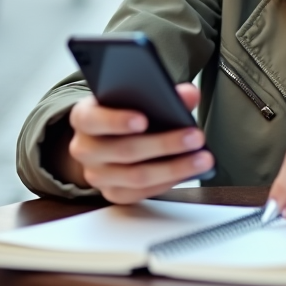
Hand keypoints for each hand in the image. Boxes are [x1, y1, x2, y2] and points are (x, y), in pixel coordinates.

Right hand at [64, 84, 213, 203]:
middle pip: (123, 150)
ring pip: (136, 176)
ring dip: (174, 168)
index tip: (144, 119)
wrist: (105, 139)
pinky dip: (168, 182)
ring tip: (202, 158)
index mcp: (84, 118)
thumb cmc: (122, 112)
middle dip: (164, 144)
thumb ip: (162, 91)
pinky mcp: (113, 193)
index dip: (116, 121)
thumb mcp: (133, 96)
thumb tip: (189, 94)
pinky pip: (142, 193)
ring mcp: (97, 175)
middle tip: (194, 136)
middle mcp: (85, 149)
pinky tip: (189, 172)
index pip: (92, 119)